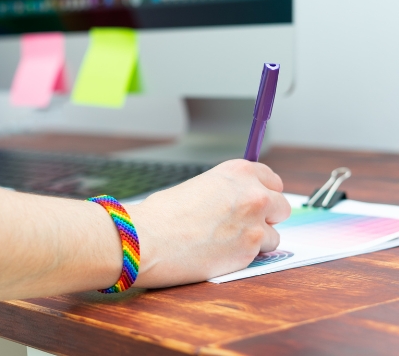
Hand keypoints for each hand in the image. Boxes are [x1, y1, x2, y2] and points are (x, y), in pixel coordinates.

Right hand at [128, 159, 289, 287]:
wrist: (148, 239)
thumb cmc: (162, 214)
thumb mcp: (198, 187)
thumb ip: (225, 192)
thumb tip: (236, 204)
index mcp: (237, 172)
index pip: (272, 179)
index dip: (262, 192)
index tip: (255, 201)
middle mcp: (253, 194)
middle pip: (281, 206)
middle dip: (266, 216)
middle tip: (242, 225)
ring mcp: (255, 224)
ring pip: (274, 234)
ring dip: (256, 239)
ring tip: (226, 242)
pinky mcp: (251, 251)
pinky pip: (261, 255)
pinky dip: (246, 256)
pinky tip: (222, 253)